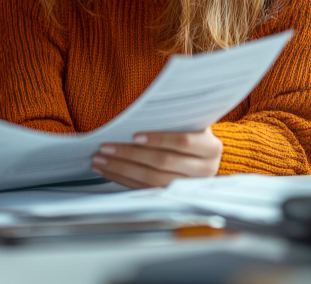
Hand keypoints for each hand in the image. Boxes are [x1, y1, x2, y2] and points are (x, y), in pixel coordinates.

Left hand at [91, 127, 222, 188]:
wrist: (201, 155)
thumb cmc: (188, 131)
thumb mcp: (188, 122)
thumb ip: (171, 119)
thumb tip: (136, 114)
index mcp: (211, 148)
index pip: (183, 142)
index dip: (159, 139)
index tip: (134, 135)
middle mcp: (205, 170)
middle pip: (163, 163)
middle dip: (130, 155)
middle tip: (105, 147)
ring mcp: (189, 187)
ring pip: (152, 180)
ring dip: (121, 169)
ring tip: (100, 160)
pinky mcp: (172, 196)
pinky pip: (145, 190)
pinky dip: (123, 179)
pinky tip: (107, 171)